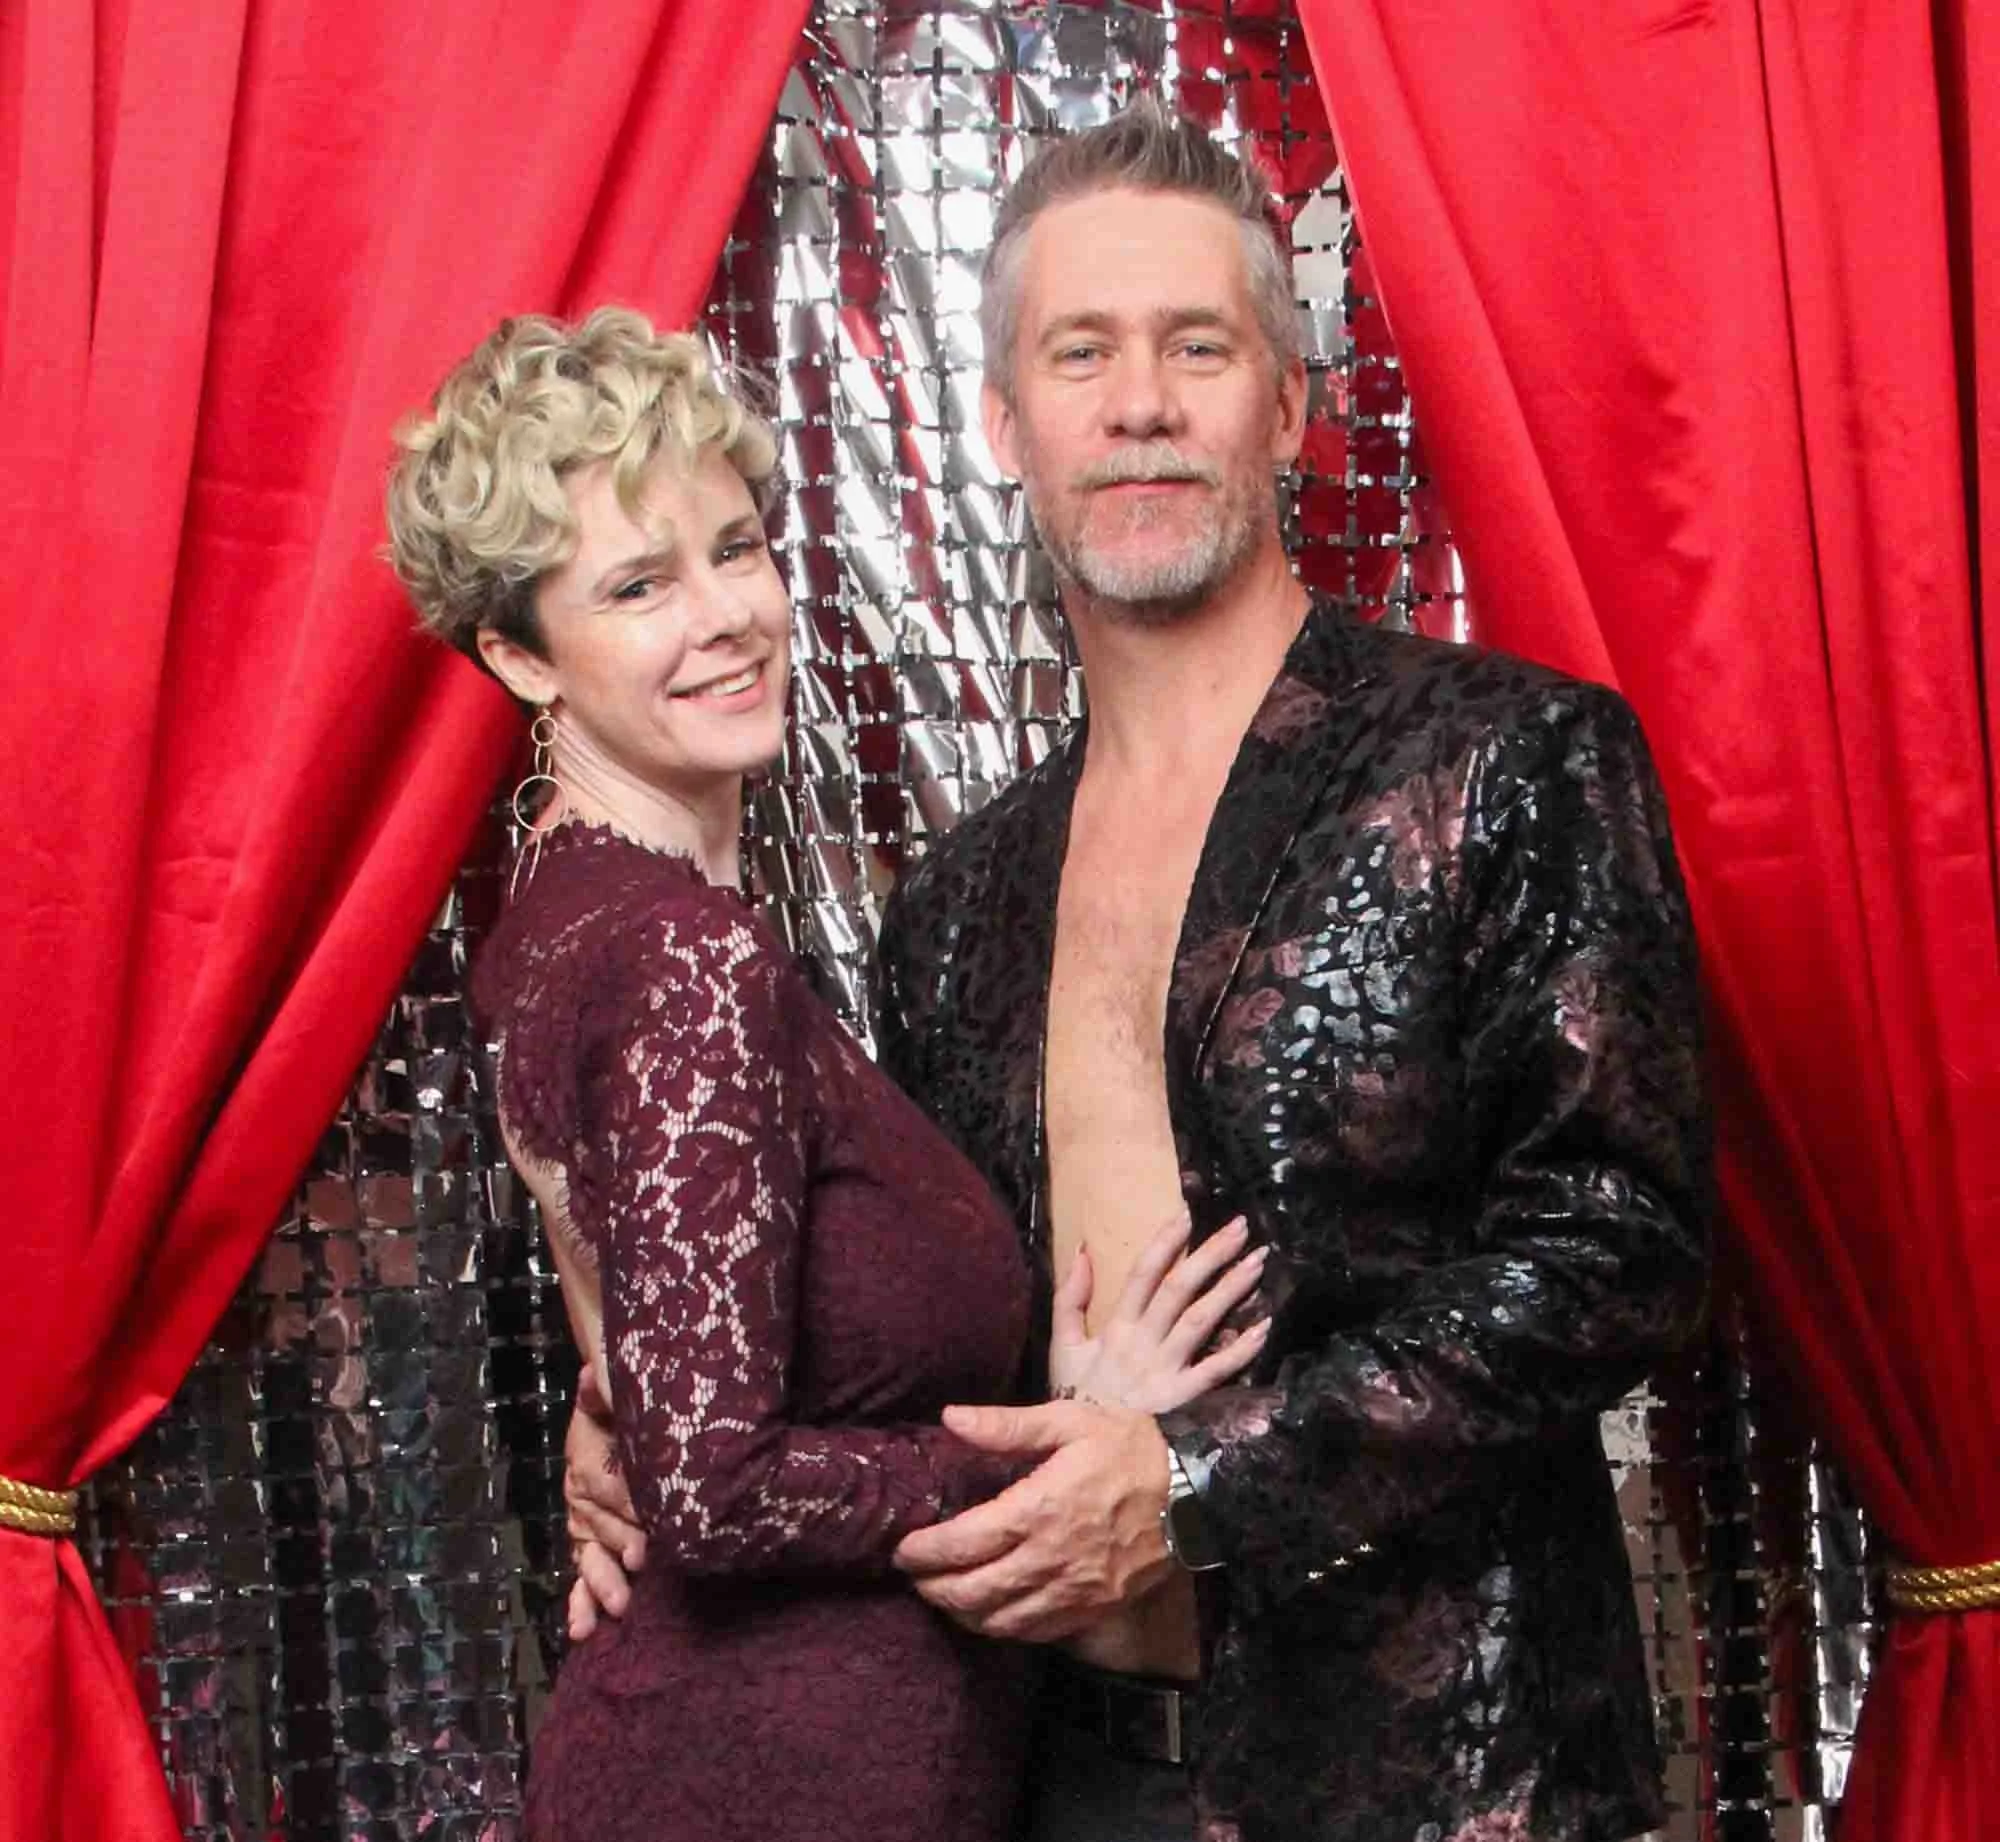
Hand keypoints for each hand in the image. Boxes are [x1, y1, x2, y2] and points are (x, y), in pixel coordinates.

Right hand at [563, 1363, 643, 1639]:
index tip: (648, 1532)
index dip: (626, 1508)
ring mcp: (586, 1526)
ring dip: (601, 1584)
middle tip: (638, 1566)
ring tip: (615, 1608)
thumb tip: (593, 1372)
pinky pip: (582, 1575)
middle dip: (620, 1548)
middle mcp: (583, 1498)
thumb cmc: (614, 1412)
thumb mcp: (608, 1398)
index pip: (607, 1487)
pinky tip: (583, 1630)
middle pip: (602, 1527)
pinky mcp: (591, 1545)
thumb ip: (601, 1388)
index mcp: (588, 1462)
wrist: (607, 1421)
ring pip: (590, 1558)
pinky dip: (581, 1602)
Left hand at [892, 1400, 1172, 1641]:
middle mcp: (1050, 1559)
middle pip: (974, 1591)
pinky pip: (1037, 1633)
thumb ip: (1008, 1425)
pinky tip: (992, 1614)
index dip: (925, 1552)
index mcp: (1039, 1509)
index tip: (903, 1549)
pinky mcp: (1093, 1610)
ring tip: (945, 1597)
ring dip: (964, 1614)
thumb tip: (951, 1417)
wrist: (1194, 1491)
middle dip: (934, 1588)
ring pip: (1001, 1621)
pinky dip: (1004, 1629)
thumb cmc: (1129, 1449)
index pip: (964, 1542)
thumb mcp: (1070, 1423)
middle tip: (915, 1577)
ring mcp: (1073, 1592)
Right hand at [1048, 1214, 1270, 1412]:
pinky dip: (1241, 1350)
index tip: (1187, 1214)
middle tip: (1242, 1227)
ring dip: (1231, 1289)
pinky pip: (1216, 1372)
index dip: (1165, 1242)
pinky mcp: (1184, 1399)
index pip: (1142, 1274)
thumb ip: (1069, 1299)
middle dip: (1211, 1255)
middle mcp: (1143, 1343)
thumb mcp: (1062, 1347)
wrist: (1088, 1455)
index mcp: (1115, 1328)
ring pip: (1201, 1321)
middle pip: (1180, 1289)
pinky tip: (1264, 1326)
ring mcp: (1166, 1371)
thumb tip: (1082, 1251)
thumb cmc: (1077, 1399)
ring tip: (1257, 1262)